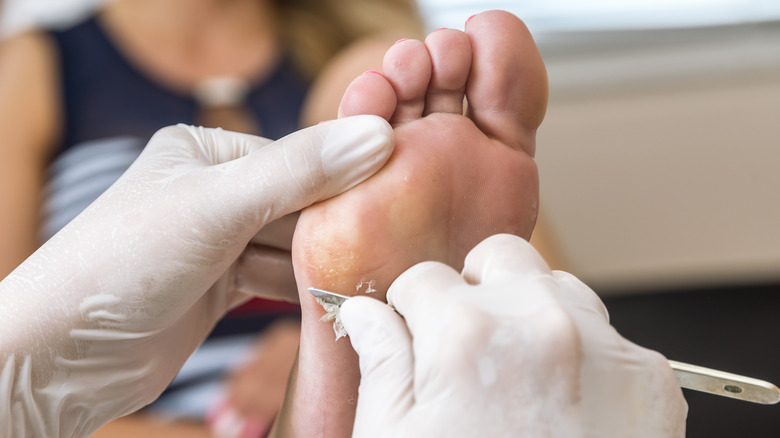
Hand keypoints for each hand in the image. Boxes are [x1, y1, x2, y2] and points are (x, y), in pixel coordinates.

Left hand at [0, 115, 392, 437]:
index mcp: (207, 153)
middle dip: (336, 227)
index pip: (298, 159)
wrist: (63, 353)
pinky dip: (302, 289)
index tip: (398, 198)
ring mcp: (217, 242)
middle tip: (391, 242)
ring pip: (290, 246)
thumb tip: (377, 135)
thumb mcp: (217, 206)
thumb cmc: (125, 262)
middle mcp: (214, 192)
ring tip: (372, 272)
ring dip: (323, 262)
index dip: (346, 179)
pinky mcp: (219, 287)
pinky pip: (276, 280)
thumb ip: (298, 172)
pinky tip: (335, 296)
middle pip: (298, 203)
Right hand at [340, 233, 686, 436]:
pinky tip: (564, 404)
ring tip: (519, 375)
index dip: (411, 309)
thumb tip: (363, 314)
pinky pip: (606, 335)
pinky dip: (581, 355)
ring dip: (531, 313)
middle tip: (467, 341)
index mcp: (464, 338)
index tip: (416, 333)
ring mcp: (604, 348)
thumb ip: (380, 363)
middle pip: (499, 258)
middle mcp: (540, 326)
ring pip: (558, 286)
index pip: (422, 278)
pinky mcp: (650, 378)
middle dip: (475, 289)